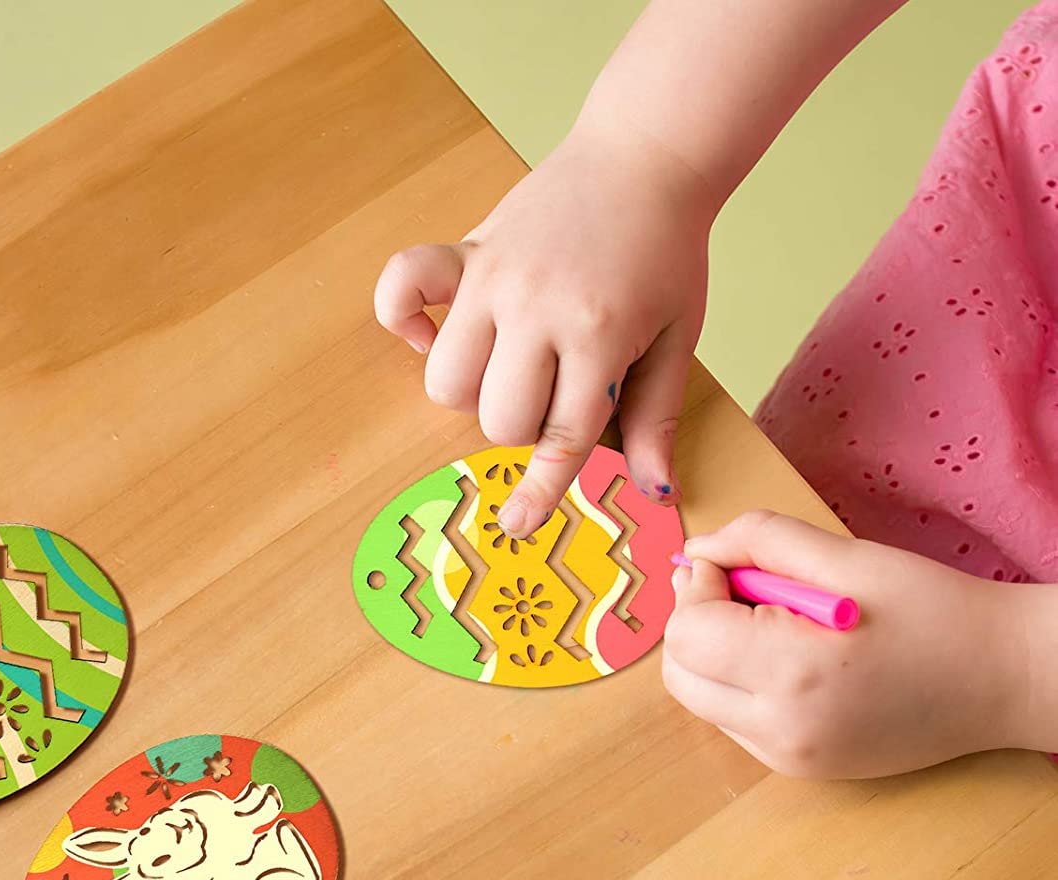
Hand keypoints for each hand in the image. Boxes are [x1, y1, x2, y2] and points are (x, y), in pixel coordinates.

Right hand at [374, 120, 712, 537]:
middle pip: (496, 418)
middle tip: (552, 392)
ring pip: (447, 380)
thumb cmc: (666, 251)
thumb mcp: (678, 337)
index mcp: (597, 335)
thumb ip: (657, 415)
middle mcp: (536, 309)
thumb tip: (654, 489)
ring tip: (507, 364)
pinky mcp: (466, 252)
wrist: (646, 154)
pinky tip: (431, 331)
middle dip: (521, 426)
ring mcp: (493, 278)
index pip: (560, 435)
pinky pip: (401, 289)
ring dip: (472, 391)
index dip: (540, 489)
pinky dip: (403, 319)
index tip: (516, 524)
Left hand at [662, 511, 1031, 777]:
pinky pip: (735, 722)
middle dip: (695, 624)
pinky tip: (791, 658)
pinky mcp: (798, 769)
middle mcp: (781, 729)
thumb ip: (761, 542)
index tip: (732, 566)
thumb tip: (697, 550)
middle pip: (680, 674)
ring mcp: (788, 758)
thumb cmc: (938, 612)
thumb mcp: (849, 558)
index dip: (698, 590)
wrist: (1006, 679)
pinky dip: (740, 686)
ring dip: (714, 656)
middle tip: (742, 589)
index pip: (687, 634)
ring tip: (775, 624)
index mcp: (792, 673)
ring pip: (701, 700)